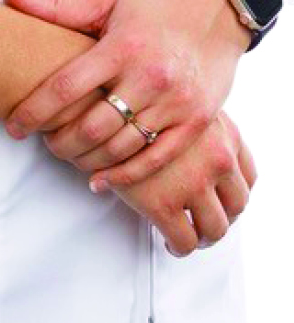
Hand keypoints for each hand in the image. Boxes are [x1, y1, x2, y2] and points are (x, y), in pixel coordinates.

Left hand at [3, 0, 249, 180]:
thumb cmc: (155, 5)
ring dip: (87, 160)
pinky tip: (100, 180)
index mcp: (122, 46)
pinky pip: (157, 159)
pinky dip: (125, 175)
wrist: (217, 10)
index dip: (35, 110)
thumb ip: (58, 8)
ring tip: (68, 156)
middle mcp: (149, 77)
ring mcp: (176, 103)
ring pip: (121, 147)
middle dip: (59, 142)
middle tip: (44, 143)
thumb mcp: (108, 1)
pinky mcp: (197, 122)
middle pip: (92, 126)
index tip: (14, 126)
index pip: (67, 86)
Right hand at [97, 111, 255, 257]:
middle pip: (237, 204)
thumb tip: (200, 147)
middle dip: (223, 217)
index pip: (247, 174)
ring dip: (205, 237)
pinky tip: (169, 242)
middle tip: (207, 222)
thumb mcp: (176, 96)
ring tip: (190, 236)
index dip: (234, 191)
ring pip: (215, 228)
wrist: (92, 99)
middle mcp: (217, 157)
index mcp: (223, 131)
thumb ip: (195, 121)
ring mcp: (193, 182)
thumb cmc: (128, 93)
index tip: (223, 199)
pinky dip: (179, 246)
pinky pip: (184, 240)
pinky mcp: (163, 204)